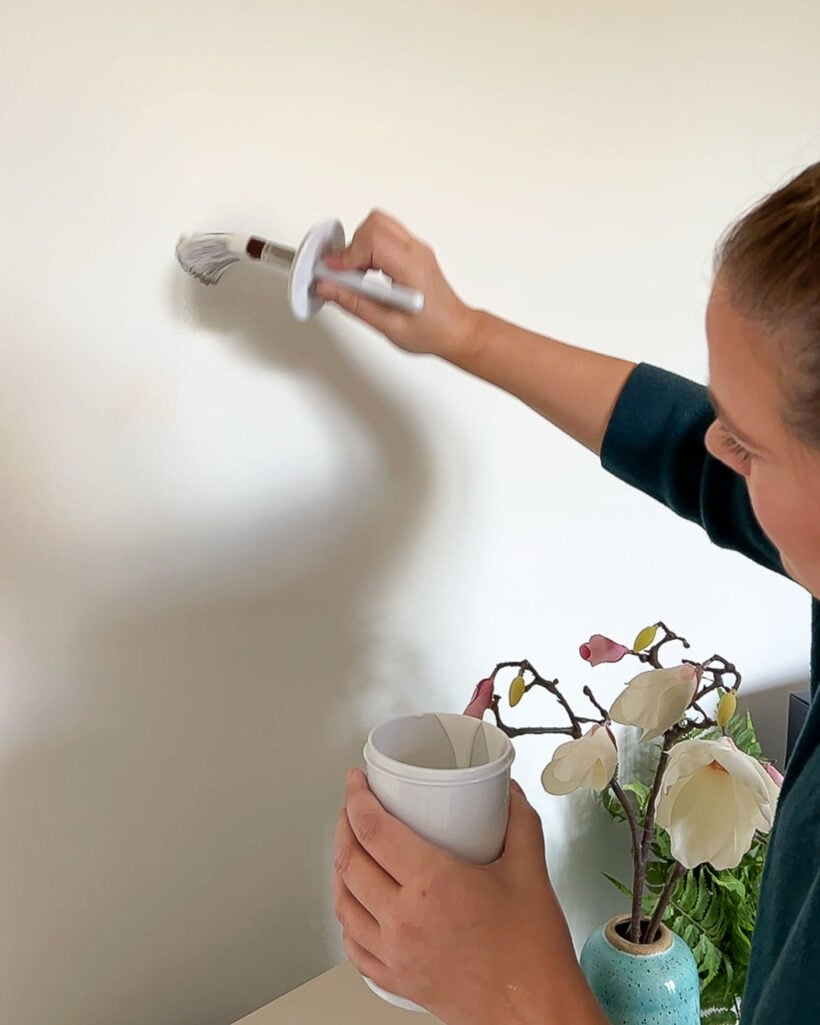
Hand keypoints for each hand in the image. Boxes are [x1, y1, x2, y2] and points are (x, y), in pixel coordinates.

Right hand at [316, 210, 479, 360]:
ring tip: (357, 275)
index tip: (333, 273)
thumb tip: (327, 287)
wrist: (456, 331)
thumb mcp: (388, 325)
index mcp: (412, 268)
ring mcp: (417, 248)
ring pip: (379, 224)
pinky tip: (368, 272)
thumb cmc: (432, 331)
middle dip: (352, 247)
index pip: (373, 240)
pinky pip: (386, 234)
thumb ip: (354, 304)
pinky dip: (369, 247)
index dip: (347, 255)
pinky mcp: (414, 251)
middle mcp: (417, 252)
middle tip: (345, 275)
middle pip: (374, 224)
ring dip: (360, 246)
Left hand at [333, 769, 605, 1024]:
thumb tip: (507, 793)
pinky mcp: (396, 979)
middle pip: (350, 861)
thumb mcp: (531, 871)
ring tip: (351, 848)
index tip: (356, 782)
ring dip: (340, 868)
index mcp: (432, 884)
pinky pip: (353, 944)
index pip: (373, 830)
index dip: (356, 798)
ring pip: (344, 901)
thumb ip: (519, 821)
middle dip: (344, 826)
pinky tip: (357, 904)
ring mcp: (395, 952)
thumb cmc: (532, 953)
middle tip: (353, 808)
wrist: (535, 1013)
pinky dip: (348, 916)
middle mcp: (404, 918)